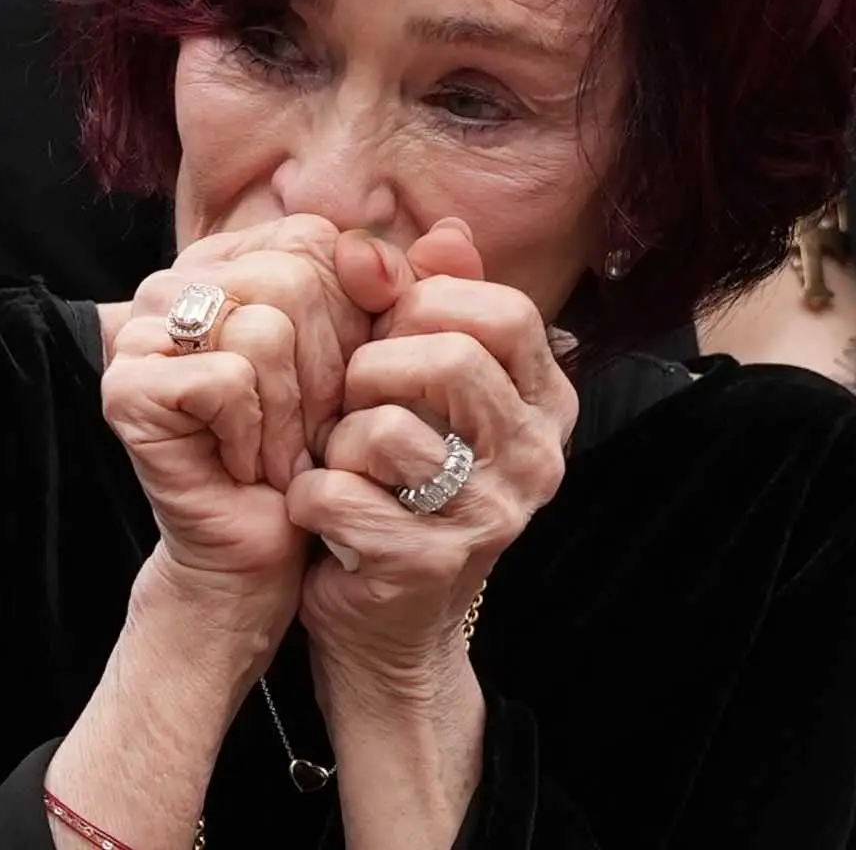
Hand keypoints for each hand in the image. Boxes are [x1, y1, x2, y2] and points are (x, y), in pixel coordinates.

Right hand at [102, 215, 374, 622]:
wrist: (266, 547)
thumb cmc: (315, 449)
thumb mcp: (371, 357)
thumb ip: (406, 291)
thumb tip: (455, 234)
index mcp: (229, 259)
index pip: (315, 242)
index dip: (352, 314)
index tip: (344, 383)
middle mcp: (173, 281)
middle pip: (291, 280)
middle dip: (324, 371)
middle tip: (315, 433)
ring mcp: (139, 331)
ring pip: (263, 329)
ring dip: (293, 413)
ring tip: (283, 455)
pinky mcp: (126, 385)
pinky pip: (228, 379)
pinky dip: (255, 435)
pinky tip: (244, 468)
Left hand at [288, 221, 576, 682]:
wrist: (386, 621)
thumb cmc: (396, 480)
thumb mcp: (414, 380)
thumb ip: (415, 299)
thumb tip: (408, 234)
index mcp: (546, 401)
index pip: (504, 310)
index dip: (425, 303)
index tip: (383, 328)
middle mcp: (536, 458)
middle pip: (450, 359)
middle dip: (371, 367)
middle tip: (348, 396)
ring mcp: (491, 516)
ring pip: (386, 429)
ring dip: (337, 439)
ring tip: (338, 461)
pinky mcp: (431, 565)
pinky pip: (339, 494)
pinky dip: (309, 494)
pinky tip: (320, 512)